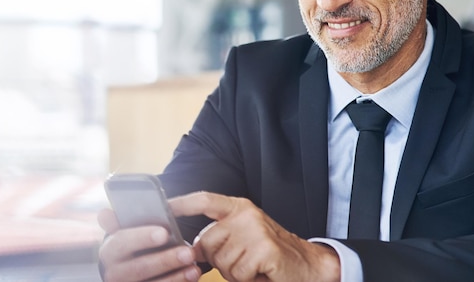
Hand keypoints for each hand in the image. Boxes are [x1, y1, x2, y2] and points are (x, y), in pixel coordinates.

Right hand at [97, 208, 201, 281]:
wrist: (133, 269)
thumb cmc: (134, 244)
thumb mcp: (127, 232)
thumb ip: (119, 222)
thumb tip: (105, 214)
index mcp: (109, 250)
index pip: (122, 241)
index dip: (142, 237)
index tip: (164, 232)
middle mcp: (113, 272)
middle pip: (139, 267)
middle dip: (165, 260)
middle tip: (188, 252)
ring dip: (175, 276)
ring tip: (194, 267)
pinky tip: (191, 276)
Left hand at [169, 192, 339, 281]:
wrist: (308, 265)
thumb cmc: (270, 254)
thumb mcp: (244, 238)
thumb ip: (219, 236)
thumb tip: (192, 248)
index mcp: (239, 208)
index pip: (204, 200)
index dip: (182, 203)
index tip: (164, 206)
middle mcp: (245, 214)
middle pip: (207, 242)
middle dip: (219, 260)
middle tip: (243, 262)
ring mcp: (255, 229)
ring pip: (222, 261)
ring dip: (235, 273)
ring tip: (254, 267)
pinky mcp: (264, 248)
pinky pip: (237, 273)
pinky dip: (247, 280)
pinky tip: (261, 272)